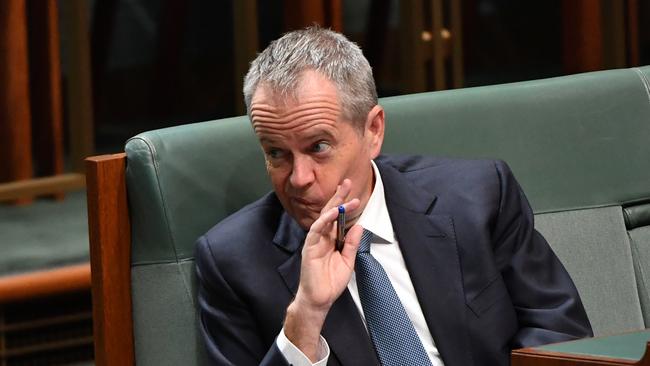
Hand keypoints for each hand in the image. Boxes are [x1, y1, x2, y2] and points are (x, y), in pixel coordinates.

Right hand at [284, 179, 363, 360]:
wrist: (319, 299)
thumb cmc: (330, 282)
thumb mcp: (347, 261)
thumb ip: (351, 243)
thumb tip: (358, 226)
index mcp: (330, 240)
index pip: (337, 218)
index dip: (345, 206)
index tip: (356, 196)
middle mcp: (322, 237)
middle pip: (329, 213)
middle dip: (338, 197)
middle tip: (347, 182)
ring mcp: (314, 241)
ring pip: (323, 218)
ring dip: (334, 205)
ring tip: (345, 195)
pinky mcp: (310, 248)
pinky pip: (316, 230)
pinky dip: (324, 220)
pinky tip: (333, 212)